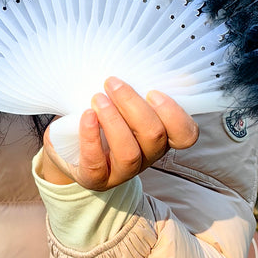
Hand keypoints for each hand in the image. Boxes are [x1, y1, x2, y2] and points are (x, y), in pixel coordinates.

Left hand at [39, 76, 198, 189]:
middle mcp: (147, 156)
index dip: (173, 114)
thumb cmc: (107, 117)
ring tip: (97, 98)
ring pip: (129, 153)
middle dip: (133, 105)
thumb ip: (153, 87)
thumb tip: (182, 78)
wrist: (71, 146)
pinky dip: (91, 137)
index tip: (152, 92)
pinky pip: (96, 163)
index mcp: (162, 136)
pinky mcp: (96, 179)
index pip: (185, 135)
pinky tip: (87, 116)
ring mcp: (123, 172)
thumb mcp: (128, 102)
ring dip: (113, 121)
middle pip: (154, 136)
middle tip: (112, 83)